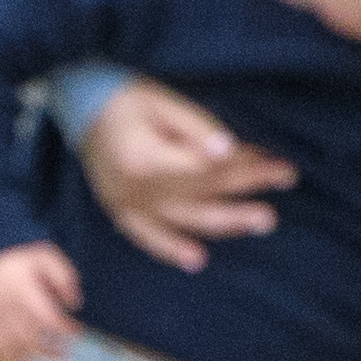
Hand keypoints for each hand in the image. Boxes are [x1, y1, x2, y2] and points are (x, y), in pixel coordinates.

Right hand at [0, 241, 84, 360]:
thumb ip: (64, 277)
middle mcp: (2, 308)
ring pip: (5, 349)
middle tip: (64, 359)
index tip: (76, 332)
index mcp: (21, 290)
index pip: (47, 317)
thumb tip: (75, 304)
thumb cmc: (18, 257)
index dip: (64, 328)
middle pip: (27, 338)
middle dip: (48, 351)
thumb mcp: (46, 256)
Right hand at [81, 79, 297, 271]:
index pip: (208, 170)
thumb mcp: (163, 101)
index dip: (247, 168)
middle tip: (281, 198)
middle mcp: (134, 189)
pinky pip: (147, 237)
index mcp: (144, 159)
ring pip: (183, 219)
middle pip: (201, 196)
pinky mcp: (119, 212)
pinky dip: (170, 250)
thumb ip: (196, 127)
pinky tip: (197, 261)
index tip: (281, 166)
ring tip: (260, 222)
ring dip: (224, 223)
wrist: (78, 108)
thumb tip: (227, 151)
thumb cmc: (124, 99)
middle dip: (245, 195)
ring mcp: (125, 205)